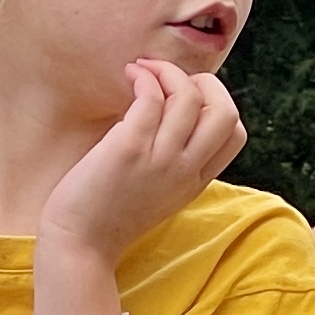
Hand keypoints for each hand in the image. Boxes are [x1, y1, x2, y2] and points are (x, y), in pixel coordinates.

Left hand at [43, 58, 244, 262]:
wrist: (79, 245)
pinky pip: (151, 97)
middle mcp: (185, 170)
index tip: (187, 98)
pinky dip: (145, 77)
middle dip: (204, 81)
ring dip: (168, 71)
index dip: (218, 104)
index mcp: (195, 181)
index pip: (235, 134)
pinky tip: (130, 75)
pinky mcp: (130, 149)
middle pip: (225, 112)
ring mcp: (160, 160)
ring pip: (189, 98)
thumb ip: (174, 162)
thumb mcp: (158, 192)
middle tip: (170, 79)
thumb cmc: (109, 215)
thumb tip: (171, 112)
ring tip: (142, 70)